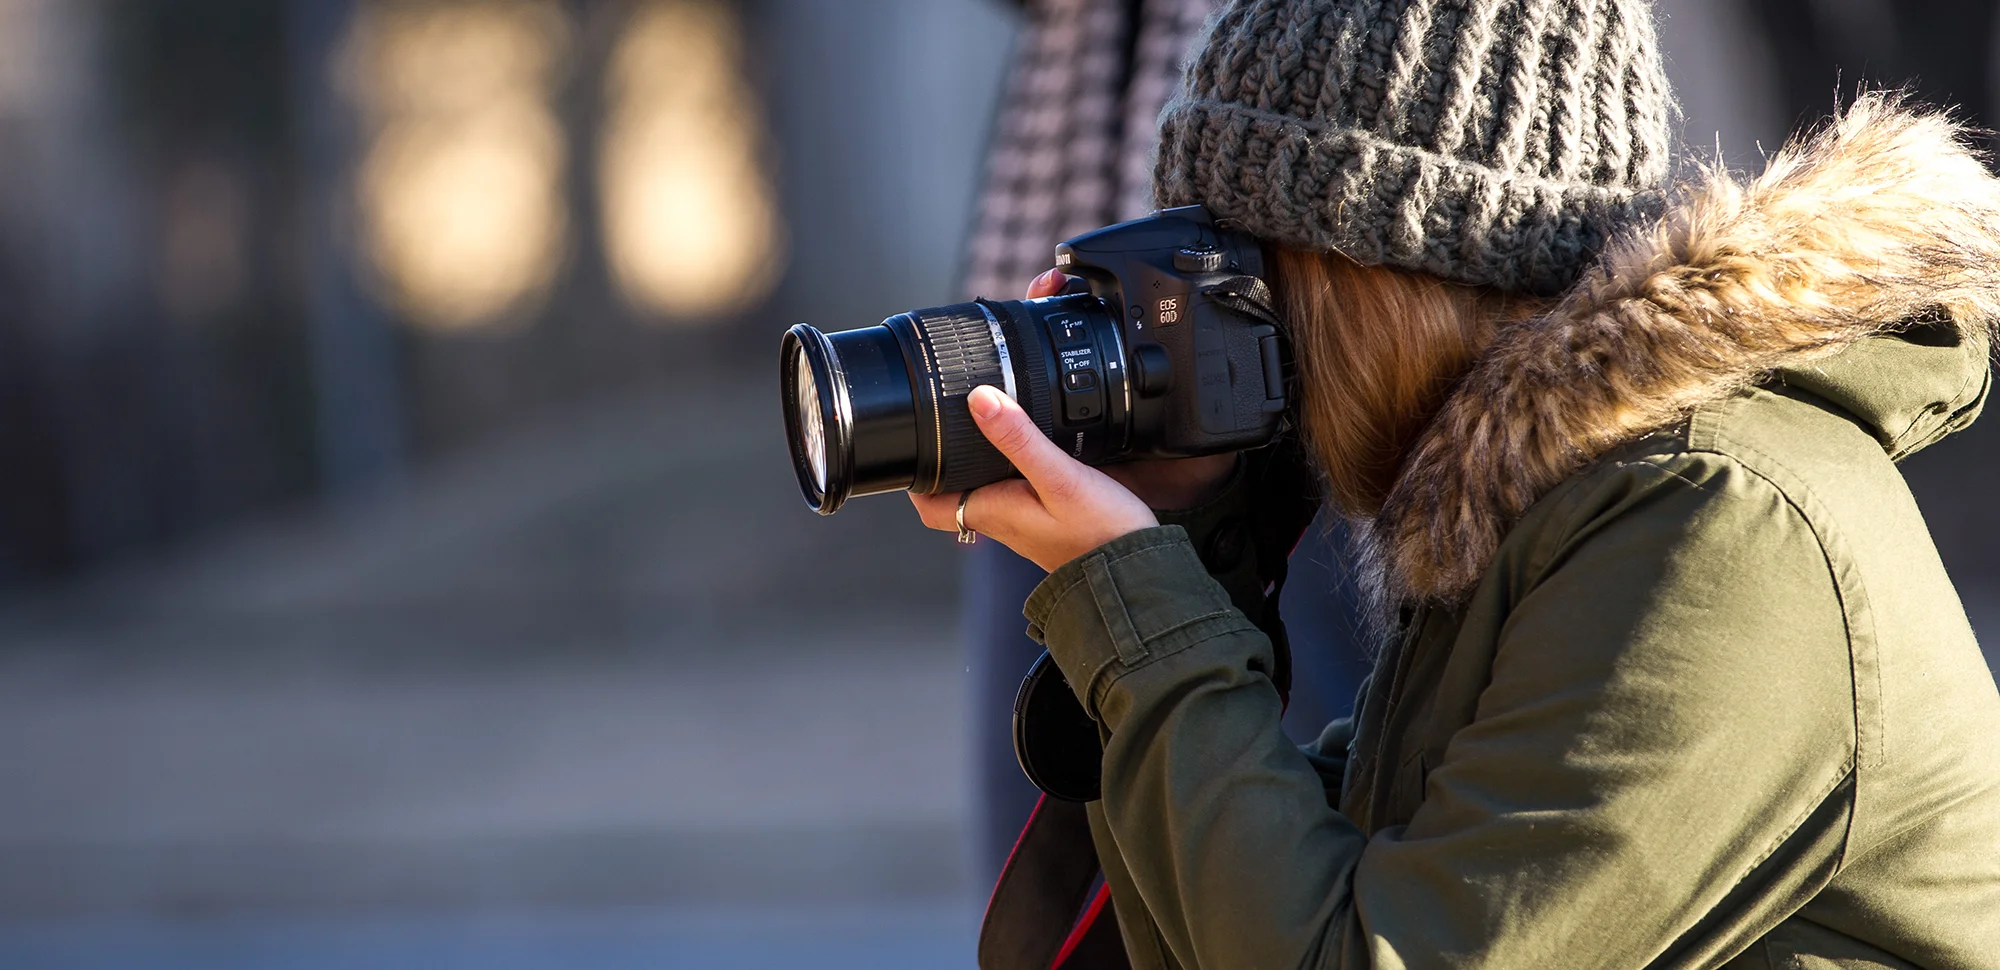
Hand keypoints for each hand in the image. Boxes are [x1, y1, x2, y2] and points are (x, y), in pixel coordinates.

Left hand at [906, 269, 1236, 570]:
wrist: (1136, 570)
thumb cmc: (1100, 534)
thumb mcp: (1058, 476)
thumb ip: (1019, 438)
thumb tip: (980, 399)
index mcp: (992, 512)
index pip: (929, 505)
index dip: (914, 478)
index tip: (911, 445)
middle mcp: (1003, 521)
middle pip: (955, 494)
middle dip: (945, 462)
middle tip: (945, 426)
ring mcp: (1025, 524)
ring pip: (986, 491)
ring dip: (978, 464)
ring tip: (982, 428)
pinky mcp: (1050, 521)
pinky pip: (1016, 493)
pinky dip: (1012, 470)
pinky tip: (1031, 452)